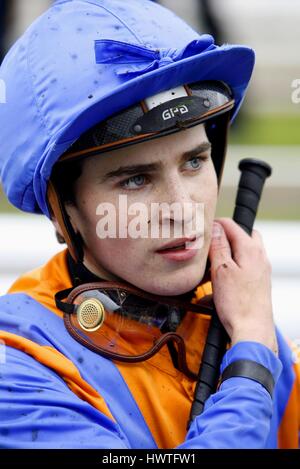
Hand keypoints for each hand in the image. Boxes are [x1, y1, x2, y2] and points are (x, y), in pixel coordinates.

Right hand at [208, 218, 277, 355]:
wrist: (252, 331)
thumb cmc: (238, 305)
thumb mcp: (221, 271)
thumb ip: (219, 247)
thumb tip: (216, 228)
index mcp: (251, 250)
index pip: (232, 225)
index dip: (215, 224)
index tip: (201, 230)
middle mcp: (259, 257)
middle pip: (241, 237)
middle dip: (224, 239)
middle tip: (208, 246)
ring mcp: (260, 271)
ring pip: (240, 255)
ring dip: (224, 259)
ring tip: (207, 271)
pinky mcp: (257, 284)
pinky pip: (240, 271)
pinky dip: (227, 274)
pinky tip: (213, 289)